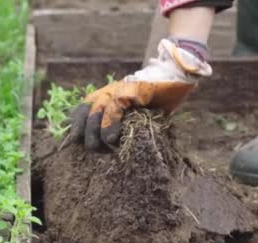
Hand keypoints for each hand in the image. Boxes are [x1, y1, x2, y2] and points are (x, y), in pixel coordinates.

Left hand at [69, 38, 211, 149]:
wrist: (180, 78)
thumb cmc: (161, 98)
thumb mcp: (140, 114)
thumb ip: (128, 125)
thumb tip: (117, 149)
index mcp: (108, 96)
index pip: (83, 109)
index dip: (77, 126)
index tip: (77, 143)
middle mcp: (110, 90)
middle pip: (86, 110)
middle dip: (85, 132)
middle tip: (93, 149)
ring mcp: (120, 88)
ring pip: (96, 108)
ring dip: (95, 130)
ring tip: (100, 147)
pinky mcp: (132, 89)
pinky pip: (115, 106)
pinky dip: (110, 123)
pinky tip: (112, 138)